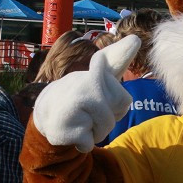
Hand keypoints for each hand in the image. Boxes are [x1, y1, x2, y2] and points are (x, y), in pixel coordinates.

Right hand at [33, 36, 139, 151]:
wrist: (47, 114)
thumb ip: (117, 60)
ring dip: (97, 130)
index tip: (133, 43)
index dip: (124, 58)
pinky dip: (83, 142)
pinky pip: (89, 142)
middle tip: (92, 111)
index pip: (115, 63)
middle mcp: (85, 81)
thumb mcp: (101, 78)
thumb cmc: (81, 97)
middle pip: (121, 105)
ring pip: (106, 126)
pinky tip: (71, 130)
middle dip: (111, 116)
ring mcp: (73, 102)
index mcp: (96, 72)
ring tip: (82, 120)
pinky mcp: (63, 126)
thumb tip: (135, 39)